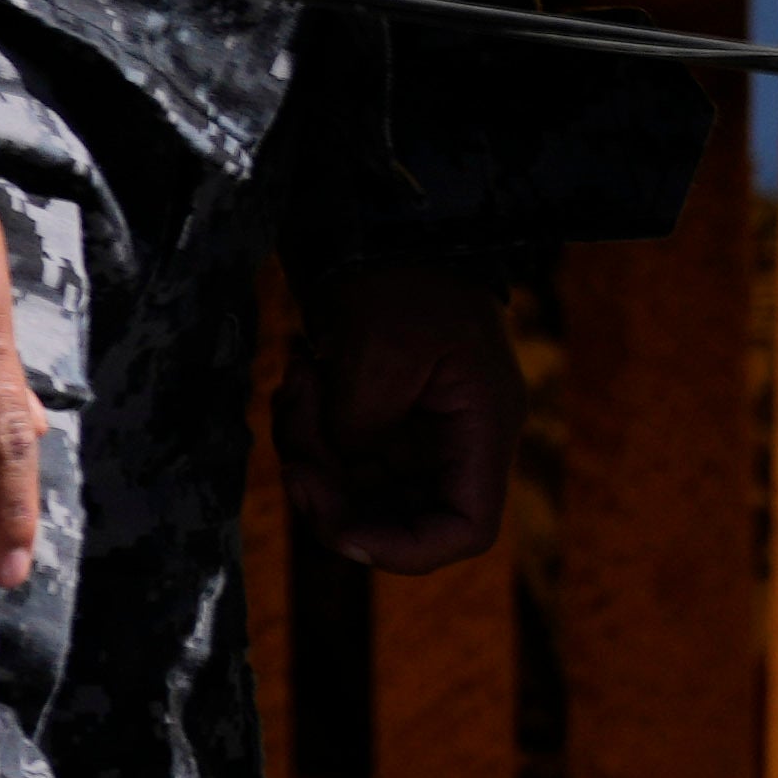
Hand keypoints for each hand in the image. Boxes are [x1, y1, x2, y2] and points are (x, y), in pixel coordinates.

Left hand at [294, 259, 519, 575]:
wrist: (390, 227)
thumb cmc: (406, 277)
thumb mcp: (382, 348)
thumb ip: (361, 424)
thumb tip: (339, 464)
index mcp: (481, 429)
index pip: (464, 529)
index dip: (404, 550)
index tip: (342, 532)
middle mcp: (454, 443)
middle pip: (397, 518)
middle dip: (333, 498)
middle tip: (296, 457)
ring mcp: (416, 434)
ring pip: (356, 489)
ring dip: (310, 454)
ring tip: (299, 386)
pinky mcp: (381, 419)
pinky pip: (337, 457)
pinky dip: (306, 432)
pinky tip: (302, 377)